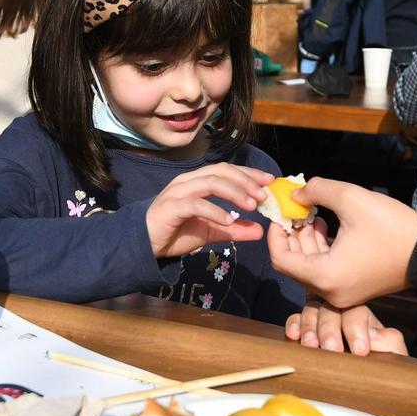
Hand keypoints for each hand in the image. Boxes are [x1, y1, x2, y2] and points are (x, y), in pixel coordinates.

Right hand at [144, 163, 272, 259]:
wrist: (145, 245)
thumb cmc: (176, 233)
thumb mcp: (211, 232)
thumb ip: (234, 230)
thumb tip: (260, 231)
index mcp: (198, 181)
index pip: (227, 170)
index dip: (249, 173)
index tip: (270, 182)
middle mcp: (188, 181)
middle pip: (221, 171)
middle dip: (246, 180)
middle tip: (263, 196)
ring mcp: (178, 192)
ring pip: (210, 182)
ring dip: (234, 192)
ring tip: (252, 206)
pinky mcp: (171, 207)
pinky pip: (196, 204)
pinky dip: (215, 211)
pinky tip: (229, 221)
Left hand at [266, 177, 416, 306]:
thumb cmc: (392, 227)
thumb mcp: (352, 198)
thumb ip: (317, 190)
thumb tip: (297, 193)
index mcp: (325, 276)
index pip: (280, 259)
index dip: (274, 234)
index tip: (280, 212)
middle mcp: (330, 292)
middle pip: (294, 264)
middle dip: (290, 235)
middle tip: (294, 210)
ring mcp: (343, 294)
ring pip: (310, 267)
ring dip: (306, 241)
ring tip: (311, 214)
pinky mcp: (354, 290)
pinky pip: (326, 271)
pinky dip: (321, 250)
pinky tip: (326, 225)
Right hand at [284, 303, 407, 355]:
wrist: (369, 383)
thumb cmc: (381, 367)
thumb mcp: (393, 354)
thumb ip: (389, 342)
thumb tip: (371, 335)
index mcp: (363, 318)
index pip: (356, 311)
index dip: (355, 328)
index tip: (359, 350)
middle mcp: (341, 315)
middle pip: (330, 309)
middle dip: (329, 329)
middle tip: (332, 350)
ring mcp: (321, 322)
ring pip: (312, 311)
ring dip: (310, 327)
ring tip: (311, 346)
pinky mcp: (305, 333)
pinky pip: (295, 319)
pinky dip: (294, 324)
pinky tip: (294, 336)